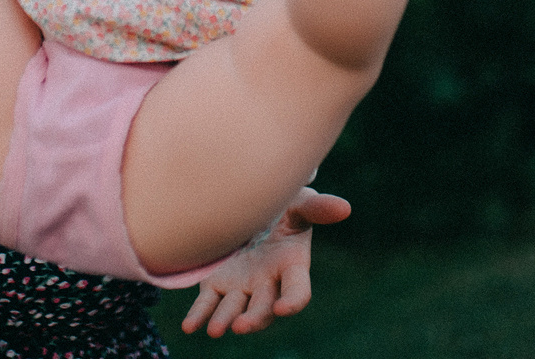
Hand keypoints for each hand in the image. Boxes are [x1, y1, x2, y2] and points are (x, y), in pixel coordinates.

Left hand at [180, 187, 350, 337]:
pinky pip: (208, 303)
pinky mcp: (217, 283)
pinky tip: (190, 327)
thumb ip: (317, 208)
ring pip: (234, 309)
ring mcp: (241, 286)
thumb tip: (344, 208)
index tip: (283, 307)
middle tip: (241, 326)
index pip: (298, 290)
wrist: (252, 205)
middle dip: (254, 318)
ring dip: (225, 320)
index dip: (293, 301)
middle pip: (263, 307)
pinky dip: (199, 315)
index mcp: (291, 265)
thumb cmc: (283, 205)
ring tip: (215, 330)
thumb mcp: (300, 203)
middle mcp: (267, 283)